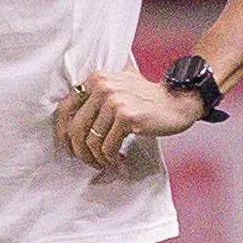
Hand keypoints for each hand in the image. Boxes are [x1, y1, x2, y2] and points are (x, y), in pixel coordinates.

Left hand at [56, 69, 204, 170]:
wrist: (178, 102)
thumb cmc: (147, 100)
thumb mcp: (117, 88)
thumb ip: (94, 99)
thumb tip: (69, 127)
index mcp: (95, 79)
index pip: (64, 109)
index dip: (63, 134)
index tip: (71, 149)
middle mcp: (102, 87)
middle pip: (76, 128)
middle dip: (81, 152)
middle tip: (91, 162)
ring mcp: (114, 101)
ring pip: (91, 141)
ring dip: (97, 158)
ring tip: (107, 162)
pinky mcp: (127, 117)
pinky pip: (108, 147)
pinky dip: (111, 159)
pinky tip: (120, 161)